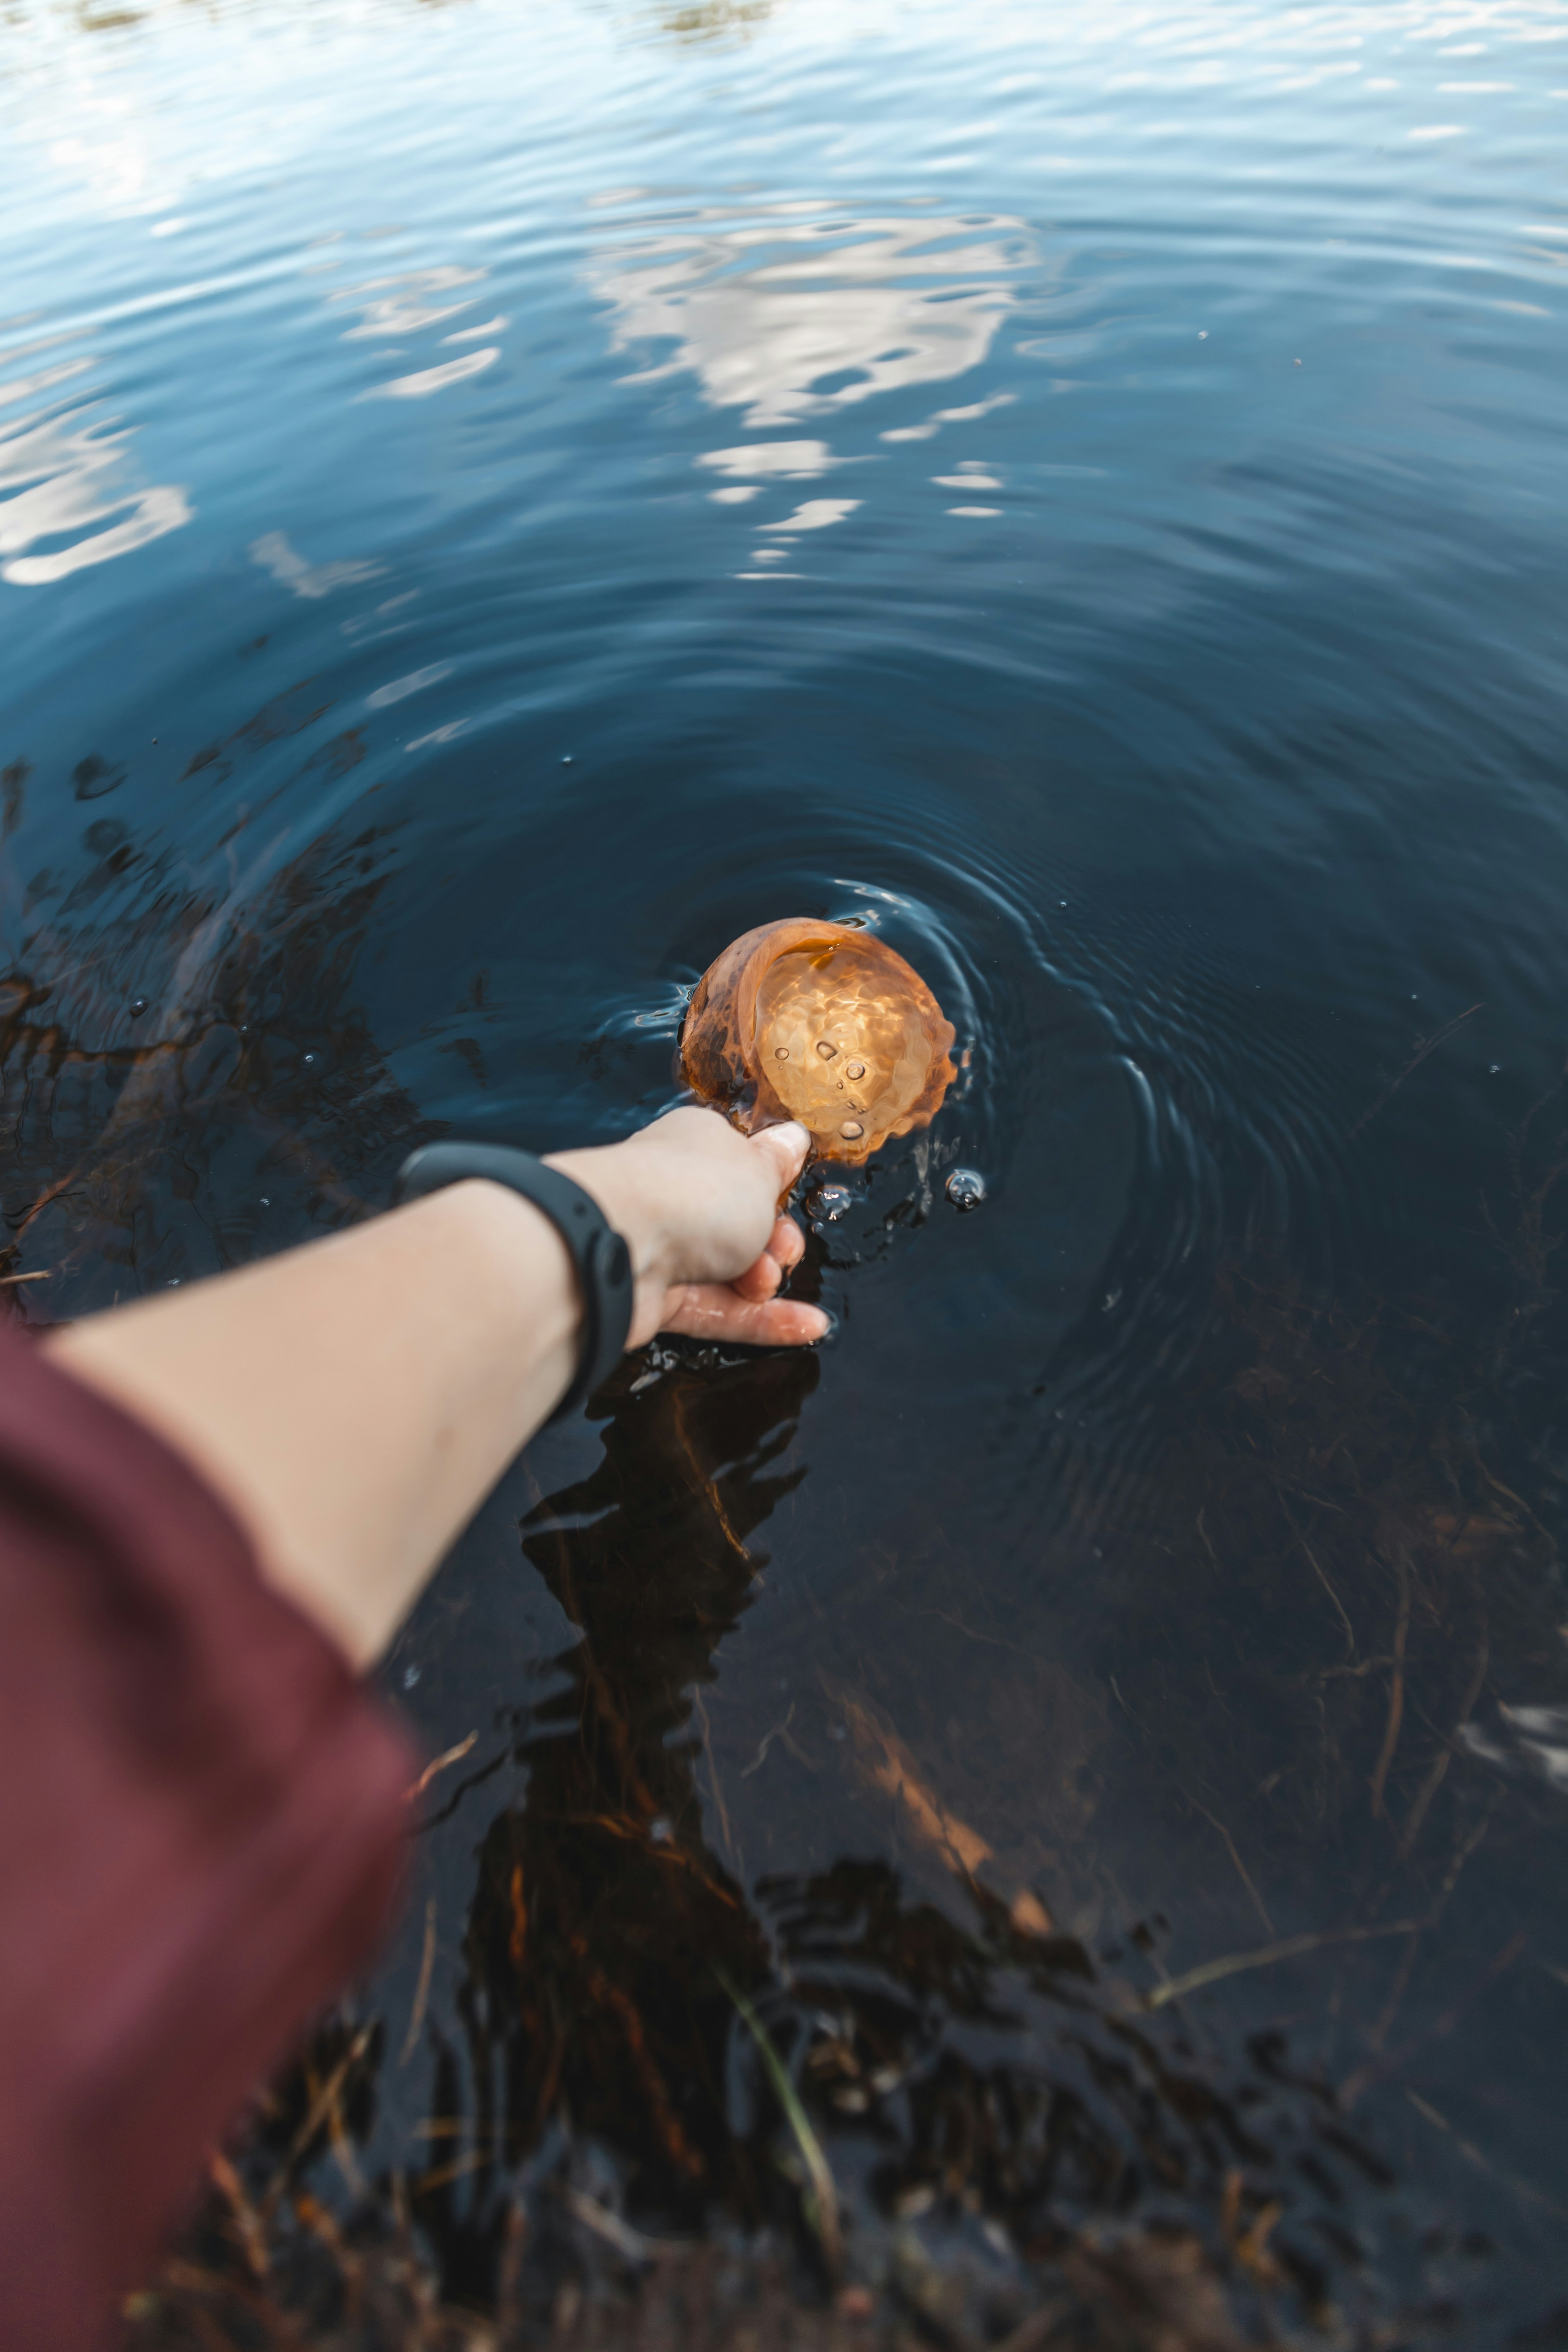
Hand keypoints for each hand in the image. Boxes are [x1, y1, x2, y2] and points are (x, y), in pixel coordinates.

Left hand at [546, 1106, 828, 1350]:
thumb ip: (777, 1163)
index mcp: (695, 1146)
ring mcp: (663, 1248)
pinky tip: (806, 1326)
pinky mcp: (655, 1297)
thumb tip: (792, 1137)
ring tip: (766, 1281)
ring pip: (731, 1271)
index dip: (772, 1187)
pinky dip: (760, 1320)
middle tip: (780, 1248)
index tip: (789, 1198)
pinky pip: (717, 1310)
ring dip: (765, 1281)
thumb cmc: (692, 1191)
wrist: (619, 1244)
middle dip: (774, 1240)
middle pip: (740, 1225)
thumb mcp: (757, 1169)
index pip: (741, 1166)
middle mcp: (675, 1194)